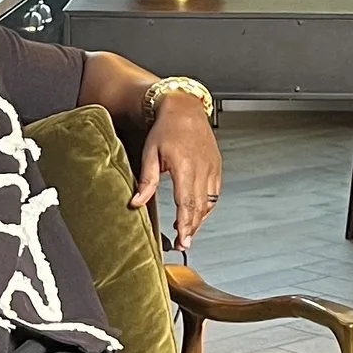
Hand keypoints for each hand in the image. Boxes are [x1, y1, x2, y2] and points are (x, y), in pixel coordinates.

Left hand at [133, 95, 221, 252]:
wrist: (185, 108)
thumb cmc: (166, 128)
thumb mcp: (150, 153)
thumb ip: (146, 181)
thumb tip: (136, 203)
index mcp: (185, 166)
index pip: (187, 202)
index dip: (185, 224)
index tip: (183, 239)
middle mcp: (202, 169)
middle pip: (200, 207)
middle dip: (192, 228)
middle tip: (183, 244)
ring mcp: (212, 168)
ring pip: (209, 203)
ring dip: (199, 220)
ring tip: (188, 233)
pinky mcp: (216, 167)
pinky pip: (214, 194)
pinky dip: (207, 207)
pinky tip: (198, 214)